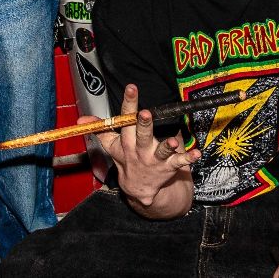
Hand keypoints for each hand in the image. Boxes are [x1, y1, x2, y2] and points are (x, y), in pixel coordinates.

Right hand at [95, 84, 198, 209]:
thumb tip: (81, 120)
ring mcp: (155, 160)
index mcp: (126, 141)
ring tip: (174, 142)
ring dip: (167, 147)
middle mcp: (140, 150)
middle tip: (145, 114)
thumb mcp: (111, 146)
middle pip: (141, 135)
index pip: (125, 119)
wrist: (139, 190)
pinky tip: (197, 153)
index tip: (132, 88)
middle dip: (143, 125)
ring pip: (161, 151)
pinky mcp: (169, 168)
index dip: (128, 103)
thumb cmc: (126, 160)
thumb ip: (99, 129)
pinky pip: (180, 163)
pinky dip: (189, 158)